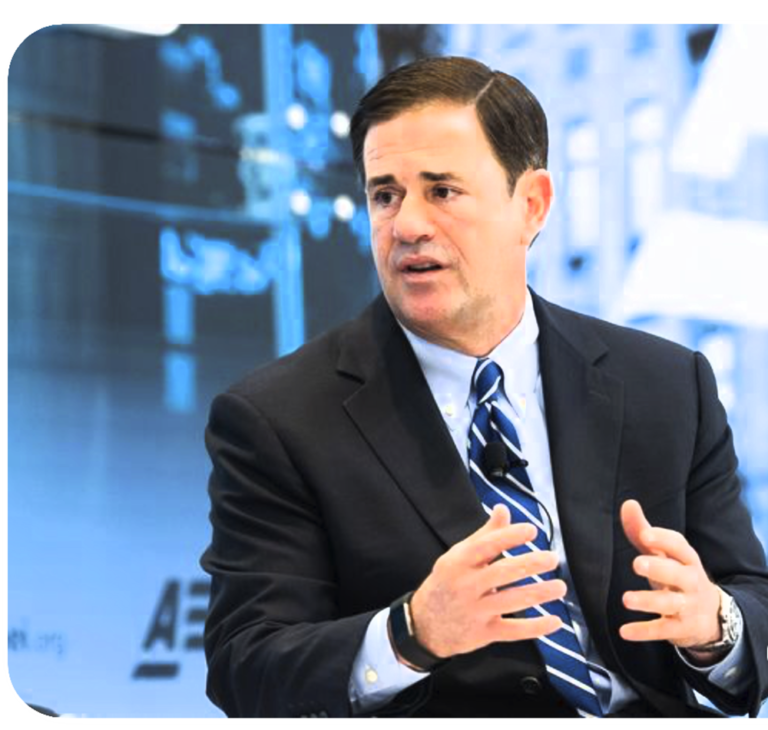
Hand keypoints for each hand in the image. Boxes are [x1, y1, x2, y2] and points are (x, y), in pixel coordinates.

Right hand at [407, 504, 565, 659]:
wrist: (424, 625)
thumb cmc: (447, 582)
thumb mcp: (458, 556)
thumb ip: (484, 534)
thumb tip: (503, 509)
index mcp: (458, 562)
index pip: (485, 546)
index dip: (509, 537)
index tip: (532, 530)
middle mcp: (465, 586)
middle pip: (501, 573)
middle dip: (529, 564)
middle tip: (552, 558)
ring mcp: (474, 611)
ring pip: (510, 601)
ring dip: (538, 594)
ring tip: (560, 586)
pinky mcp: (483, 634)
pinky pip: (513, 630)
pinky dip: (536, 628)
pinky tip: (555, 620)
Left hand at [619, 499, 720, 648]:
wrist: (709, 616)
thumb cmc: (677, 575)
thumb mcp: (663, 554)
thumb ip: (642, 531)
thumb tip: (627, 503)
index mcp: (687, 560)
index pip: (680, 547)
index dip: (664, 540)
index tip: (646, 534)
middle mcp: (691, 582)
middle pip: (679, 574)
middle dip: (660, 569)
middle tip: (637, 563)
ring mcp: (688, 607)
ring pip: (671, 604)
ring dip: (649, 602)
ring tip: (626, 599)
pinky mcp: (681, 629)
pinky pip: (663, 630)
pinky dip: (644, 631)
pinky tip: (624, 631)